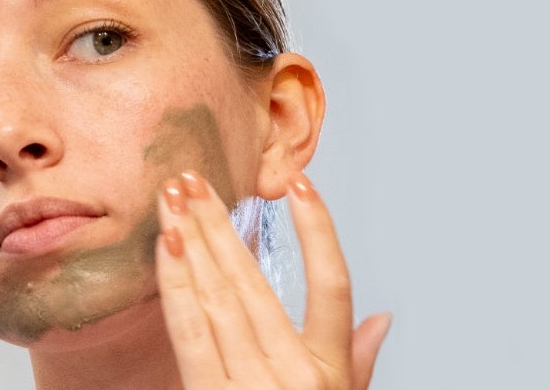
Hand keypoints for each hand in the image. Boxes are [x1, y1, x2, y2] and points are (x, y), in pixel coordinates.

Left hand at [156, 171, 390, 388]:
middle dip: (219, 223)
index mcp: (330, 368)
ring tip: (172, 197)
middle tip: (194, 179)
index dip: (319, 230)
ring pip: (218, 297)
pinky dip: (175, 283)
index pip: (333, 285)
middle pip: (254, 282)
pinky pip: (189, 330)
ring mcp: (252, 385)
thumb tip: (381, 317)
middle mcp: (294, 371)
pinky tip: (168, 243)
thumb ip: (358, 357)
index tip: (298, 182)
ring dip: (191, 239)